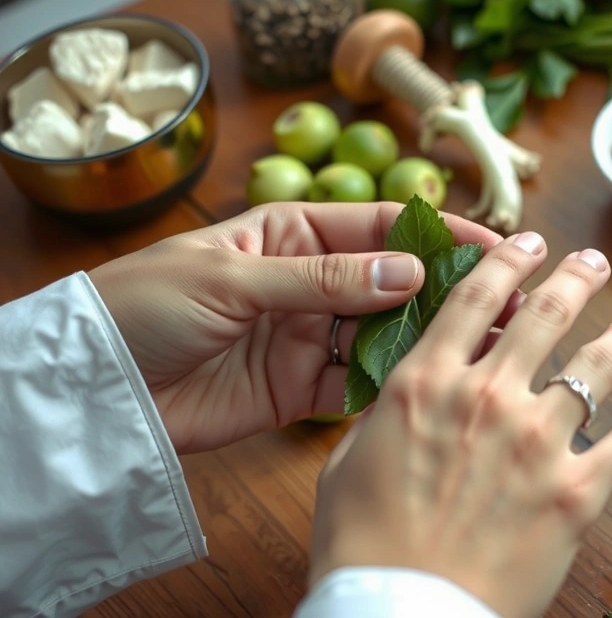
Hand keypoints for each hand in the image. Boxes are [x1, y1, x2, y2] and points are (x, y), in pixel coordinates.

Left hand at [88, 202, 501, 453]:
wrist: (97, 389)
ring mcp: (307, 338)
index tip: (493, 246)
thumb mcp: (233, 281)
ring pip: (384, 336)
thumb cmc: (145, 307)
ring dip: (430, 341)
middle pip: (393, 283)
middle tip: (508, 304)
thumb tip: (409, 272)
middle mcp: (308, 283)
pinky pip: (357, 387)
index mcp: (291, 234)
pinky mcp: (299, 391)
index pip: (380, 226)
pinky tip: (431, 389)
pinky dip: (391, 388)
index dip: (438, 234)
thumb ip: (324, 279)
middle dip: (448, 293)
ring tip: (486, 348)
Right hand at [309, 232, 611, 617]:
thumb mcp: (347, 464)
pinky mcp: (577, 494)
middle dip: (576, 278)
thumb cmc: (362, 547)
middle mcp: (488, 398)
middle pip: (547, 316)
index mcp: (426, 384)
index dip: (508, 261)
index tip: (529, 240)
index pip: (476, 299)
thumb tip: (406, 399)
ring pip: (597, 368)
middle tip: (594, 262)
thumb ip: (384, 420)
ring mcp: (538, 442)